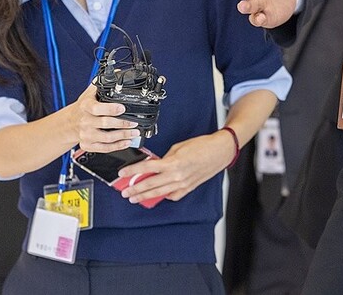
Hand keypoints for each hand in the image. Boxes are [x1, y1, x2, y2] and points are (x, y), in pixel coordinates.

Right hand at [70, 84, 139, 151]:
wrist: (70, 123)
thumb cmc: (83, 107)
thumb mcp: (90, 93)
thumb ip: (103, 84)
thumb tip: (117, 72)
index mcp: (86, 107)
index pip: (97, 108)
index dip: (110, 109)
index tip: (122, 108)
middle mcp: (85, 121)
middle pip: (104, 124)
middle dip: (122, 124)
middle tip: (134, 123)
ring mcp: (86, 134)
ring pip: (106, 138)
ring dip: (123, 136)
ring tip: (134, 132)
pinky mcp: (87, 145)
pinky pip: (104, 148)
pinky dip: (117, 146)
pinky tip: (126, 142)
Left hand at [117, 131, 234, 202]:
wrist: (220, 151)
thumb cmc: (202, 145)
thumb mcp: (179, 146)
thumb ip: (165, 157)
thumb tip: (154, 164)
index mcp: (173, 162)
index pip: (146, 168)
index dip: (132, 171)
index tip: (122, 173)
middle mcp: (177, 175)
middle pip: (150, 184)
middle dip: (135, 188)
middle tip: (124, 192)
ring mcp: (183, 184)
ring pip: (159, 193)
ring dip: (145, 196)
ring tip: (134, 197)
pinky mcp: (189, 187)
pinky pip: (173, 195)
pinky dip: (164, 196)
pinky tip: (157, 195)